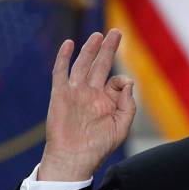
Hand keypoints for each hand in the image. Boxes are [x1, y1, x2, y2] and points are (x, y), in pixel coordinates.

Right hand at [38, 29, 135, 180]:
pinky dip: (64, 58)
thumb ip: (128, 104)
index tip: (122, 85)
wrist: (74, 157)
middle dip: (108, 48)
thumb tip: (127, 80)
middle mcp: (91, 94)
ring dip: (90, 49)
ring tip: (99, 34)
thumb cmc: (99, 146)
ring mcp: (76, 93)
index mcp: (107, 101)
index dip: (121, 80)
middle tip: (116, 32)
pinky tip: (69, 44)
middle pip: (100, 65)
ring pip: (83, 65)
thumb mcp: (122, 126)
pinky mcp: (60, 95)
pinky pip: (61, 73)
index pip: (116, 81)